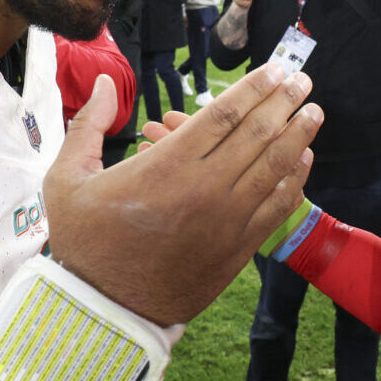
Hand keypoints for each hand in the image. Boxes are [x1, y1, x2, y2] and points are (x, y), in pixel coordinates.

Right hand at [44, 67, 319, 325]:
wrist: (105, 310)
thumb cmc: (84, 243)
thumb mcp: (67, 180)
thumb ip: (88, 126)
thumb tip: (108, 85)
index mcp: (165, 166)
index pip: (223, 115)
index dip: (255, 88)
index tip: (275, 69)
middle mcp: (203, 189)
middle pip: (257, 133)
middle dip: (285, 102)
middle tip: (302, 81)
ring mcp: (226, 220)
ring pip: (274, 167)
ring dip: (299, 134)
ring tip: (313, 112)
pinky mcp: (238, 248)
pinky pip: (277, 206)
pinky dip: (295, 179)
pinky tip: (303, 159)